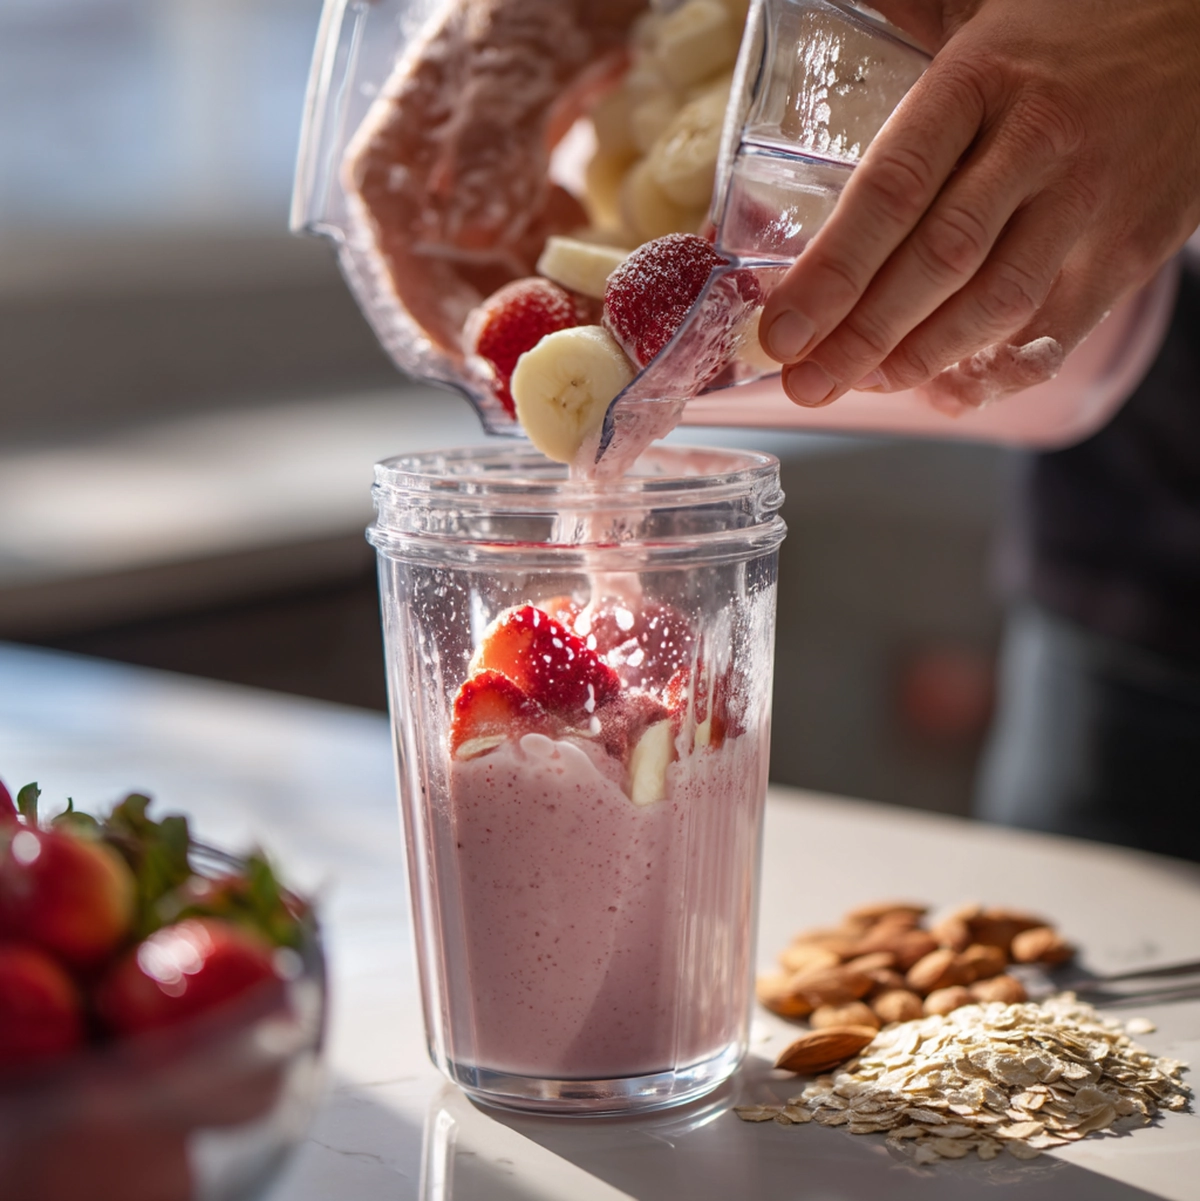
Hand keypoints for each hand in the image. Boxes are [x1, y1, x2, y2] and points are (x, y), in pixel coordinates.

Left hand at [759, 0, 1199, 411]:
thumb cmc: (1072, 28)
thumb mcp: (980, 13)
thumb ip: (900, 25)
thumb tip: (789, 5)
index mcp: (980, 79)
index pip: (890, 190)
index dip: (830, 273)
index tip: (780, 331)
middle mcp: (1037, 140)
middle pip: (935, 261)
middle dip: (859, 336)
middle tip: (805, 383)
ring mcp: (1091, 198)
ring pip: (994, 303)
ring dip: (920, 358)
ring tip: (864, 385)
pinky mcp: (1133, 246)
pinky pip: (1059, 329)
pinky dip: (1000, 373)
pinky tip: (950, 393)